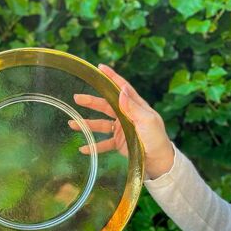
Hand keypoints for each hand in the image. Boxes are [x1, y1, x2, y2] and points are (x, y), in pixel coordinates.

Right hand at [69, 64, 174, 179]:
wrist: (158, 162)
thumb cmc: (156, 139)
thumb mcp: (147, 122)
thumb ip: (133, 108)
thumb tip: (121, 90)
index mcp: (135, 107)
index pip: (121, 88)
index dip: (111, 77)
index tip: (100, 67)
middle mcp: (127, 116)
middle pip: (106, 105)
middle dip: (91, 101)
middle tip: (76, 98)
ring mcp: (122, 130)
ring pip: (100, 124)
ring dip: (87, 124)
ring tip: (72, 124)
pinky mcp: (119, 143)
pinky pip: (103, 144)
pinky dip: (93, 146)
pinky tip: (83, 149)